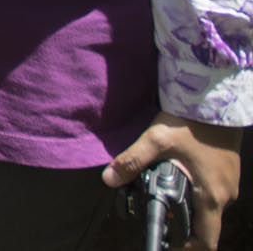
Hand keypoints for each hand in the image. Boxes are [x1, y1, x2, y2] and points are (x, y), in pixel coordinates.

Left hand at [105, 113, 241, 249]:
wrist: (215, 101)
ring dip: (188, 210)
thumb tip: (109, 179)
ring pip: (208, 209)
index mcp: (211, 196)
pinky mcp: (226, 174)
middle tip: (159, 222)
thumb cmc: (190, 122)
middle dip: (183, 229)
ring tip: (161, 199)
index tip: (171, 248)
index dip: (189, 250)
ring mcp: (228, 185)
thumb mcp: (156, 140)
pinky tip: (176, 181)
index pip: (206, 240)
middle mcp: (225, 196)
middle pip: (205, 226)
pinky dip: (195, 195)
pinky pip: (211, 193)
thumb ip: (132, 161)